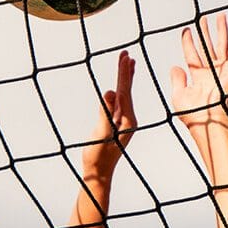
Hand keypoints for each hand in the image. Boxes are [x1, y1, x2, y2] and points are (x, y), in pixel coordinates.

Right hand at [82, 51, 136, 178]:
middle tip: (126, 53)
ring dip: (125, 79)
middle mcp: (129, 119)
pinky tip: (119, 87)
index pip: (125, 92)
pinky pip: (120, 102)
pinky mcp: (117, 125)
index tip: (125, 57)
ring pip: (124, 95)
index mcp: (128, 120)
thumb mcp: (101, 134)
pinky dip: (120, 90)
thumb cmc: (98, 157)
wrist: (99, 174)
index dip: (124, 73)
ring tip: (128, 63)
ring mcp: (124, 122)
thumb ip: (105, 113)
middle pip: (127, 90)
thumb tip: (109, 92)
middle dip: (126, 71)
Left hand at [170, 13, 227, 130]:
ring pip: (221, 45)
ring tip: (220, 15)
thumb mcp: (178, 95)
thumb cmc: (193, 115)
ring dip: (221, 30)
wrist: (207, 122)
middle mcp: (211, 72)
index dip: (188, 42)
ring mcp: (222, 70)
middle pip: (207, 47)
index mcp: (198, 78)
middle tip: (203, 19)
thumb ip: (177, 79)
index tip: (186, 30)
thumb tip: (175, 67)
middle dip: (205, 33)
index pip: (192, 55)